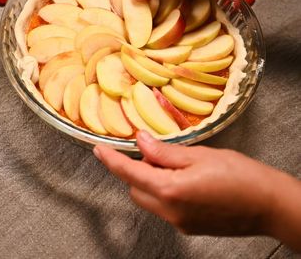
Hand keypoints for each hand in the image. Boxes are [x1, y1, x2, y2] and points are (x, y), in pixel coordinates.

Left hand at [93, 131, 300, 250]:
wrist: (270, 206)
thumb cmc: (242, 177)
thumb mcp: (200, 155)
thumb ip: (165, 151)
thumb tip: (141, 141)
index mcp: (170, 190)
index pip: (129, 173)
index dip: (111, 160)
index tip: (98, 150)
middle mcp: (170, 211)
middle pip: (135, 188)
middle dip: (138, 170)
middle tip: (159, 154)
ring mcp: (179, 222)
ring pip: (149, 199)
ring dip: (152, 182)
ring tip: (178, 167)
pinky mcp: (188, 227)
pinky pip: (165, 208)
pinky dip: (166, 193)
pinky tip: (187, 181)